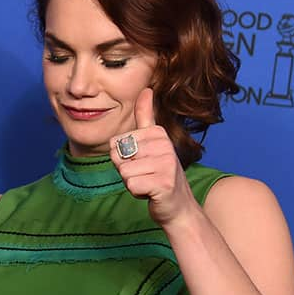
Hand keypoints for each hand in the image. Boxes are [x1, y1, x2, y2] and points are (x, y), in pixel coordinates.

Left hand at [109, 88, 197, 226]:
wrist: (177, 205)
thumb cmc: (159, 174)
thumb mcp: (152, 142)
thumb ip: (146, 117)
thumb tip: (146, 89)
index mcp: (157, 133)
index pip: (116, 143)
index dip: (123, 158)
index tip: (142, 162)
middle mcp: (163, 145)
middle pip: (118, 157)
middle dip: (126, 171)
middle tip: (145, 175)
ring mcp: (165, 164)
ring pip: (124, 172)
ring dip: (132, 182)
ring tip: (149, 183)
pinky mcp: (163, 183)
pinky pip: (132, 185)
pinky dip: (137, 193)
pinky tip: (151, 192)